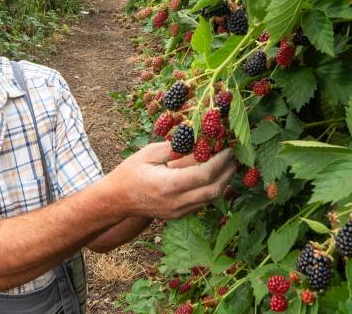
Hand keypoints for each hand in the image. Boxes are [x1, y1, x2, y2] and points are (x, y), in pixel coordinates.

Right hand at [106, 141, 235, 219]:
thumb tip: (199, 137)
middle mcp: (177, 202)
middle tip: (234, 155)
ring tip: (229, 163)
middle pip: (215, 190)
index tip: (228, 148)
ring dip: (224, 181)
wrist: (117, 200)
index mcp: (168, 185)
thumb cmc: (131, 172)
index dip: (221, 161)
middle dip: (228, 172)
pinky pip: (204, 202)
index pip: (205, 174)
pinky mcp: (180, 214)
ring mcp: (179, 211)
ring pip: (212, 198)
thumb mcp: (149, 153)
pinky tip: (216, 174)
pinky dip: (214, 188)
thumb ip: (175, 148)